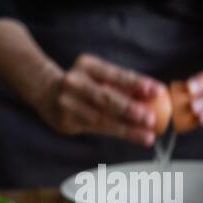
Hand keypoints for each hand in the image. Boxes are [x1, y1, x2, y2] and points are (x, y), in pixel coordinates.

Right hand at [43, 54, 163, 145]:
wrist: (45, 91)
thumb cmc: (83, 85)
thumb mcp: (98, 76)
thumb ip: (121, 86)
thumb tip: (155, 98)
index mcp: (87, 65)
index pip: (116, 74)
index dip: (137, 83)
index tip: (157, 91)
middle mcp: (75, 82)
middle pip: (106, 98)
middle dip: (130, 109)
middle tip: (151, 119)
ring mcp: (68, 103)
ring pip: (102, 119)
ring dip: (127, 128)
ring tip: (147, 136)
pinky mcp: (66, 121)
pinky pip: (96, 129)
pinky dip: (118, 133)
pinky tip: (134, 136)